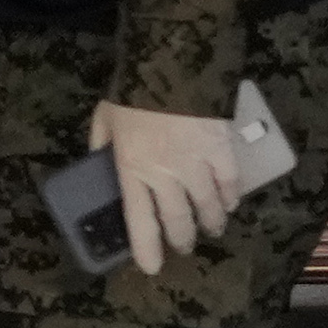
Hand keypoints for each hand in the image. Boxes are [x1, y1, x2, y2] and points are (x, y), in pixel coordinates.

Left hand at [88, 99, 250, 275]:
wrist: (171, 60)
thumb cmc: (134, 88)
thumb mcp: (104, 117)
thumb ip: (100, 144)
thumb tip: (97, 163)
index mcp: (131, 168)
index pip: (139, 221)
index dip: (147, 249)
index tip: (152, 267)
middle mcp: (164, 174)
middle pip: (177, 219)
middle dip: (182, 239)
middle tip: (185, 247)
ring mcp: (195, 163)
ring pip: (206, 206)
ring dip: (210, 222)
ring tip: (212, 230)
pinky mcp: (221, 148)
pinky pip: (229, 182)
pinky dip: (230, 197)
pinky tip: (229, 203)